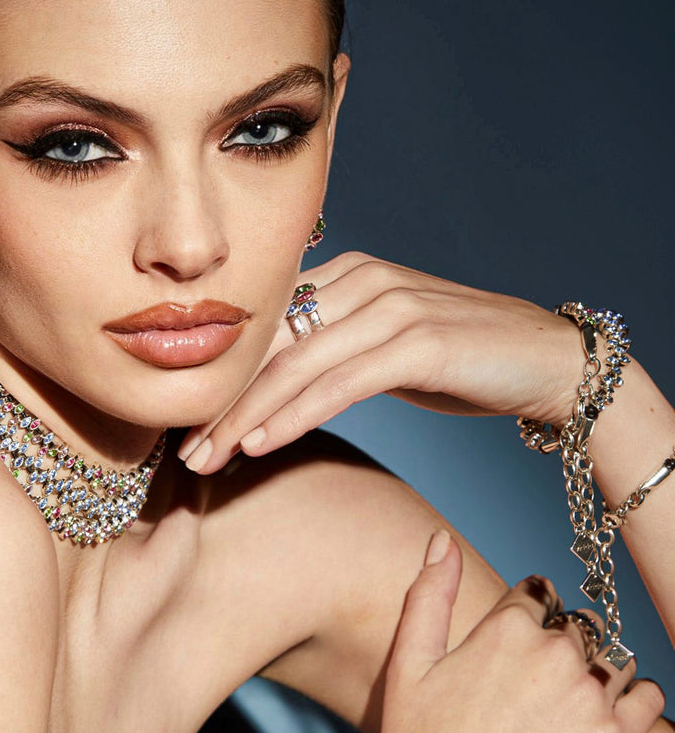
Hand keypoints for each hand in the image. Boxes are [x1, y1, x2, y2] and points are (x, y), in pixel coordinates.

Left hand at [180, 251, 582, 472]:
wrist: (551, 362)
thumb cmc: (465, 361)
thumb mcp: (386, 348)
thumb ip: (333, 352)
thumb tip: (275, 386)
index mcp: (347, 274)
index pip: (266, 327)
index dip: (221, 377)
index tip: (184, 423)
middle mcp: (363, 280)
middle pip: (269, 344)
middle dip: (219, 401)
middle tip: (179, 450)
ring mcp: (392, 307)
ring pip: (294, 366)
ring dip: (243, 417)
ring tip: (204, 458)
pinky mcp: (419, 341)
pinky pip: (338, 384)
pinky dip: (293, 416)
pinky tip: (258, 446)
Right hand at [377, 531, 663, 732]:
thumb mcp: (408, 660)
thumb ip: (430, 592)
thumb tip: (442, 538)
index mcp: (506, 627)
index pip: (538, 594)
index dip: (526, 616)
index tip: (514, 646)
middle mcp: (554, 653)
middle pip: (578, 626)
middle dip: (560, 645)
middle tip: (533, 688)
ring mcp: (588, 696)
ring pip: (615, 658)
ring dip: (598, 670)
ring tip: (565, 705)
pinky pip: (648, 696)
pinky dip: (636, 697)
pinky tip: (605, 714)